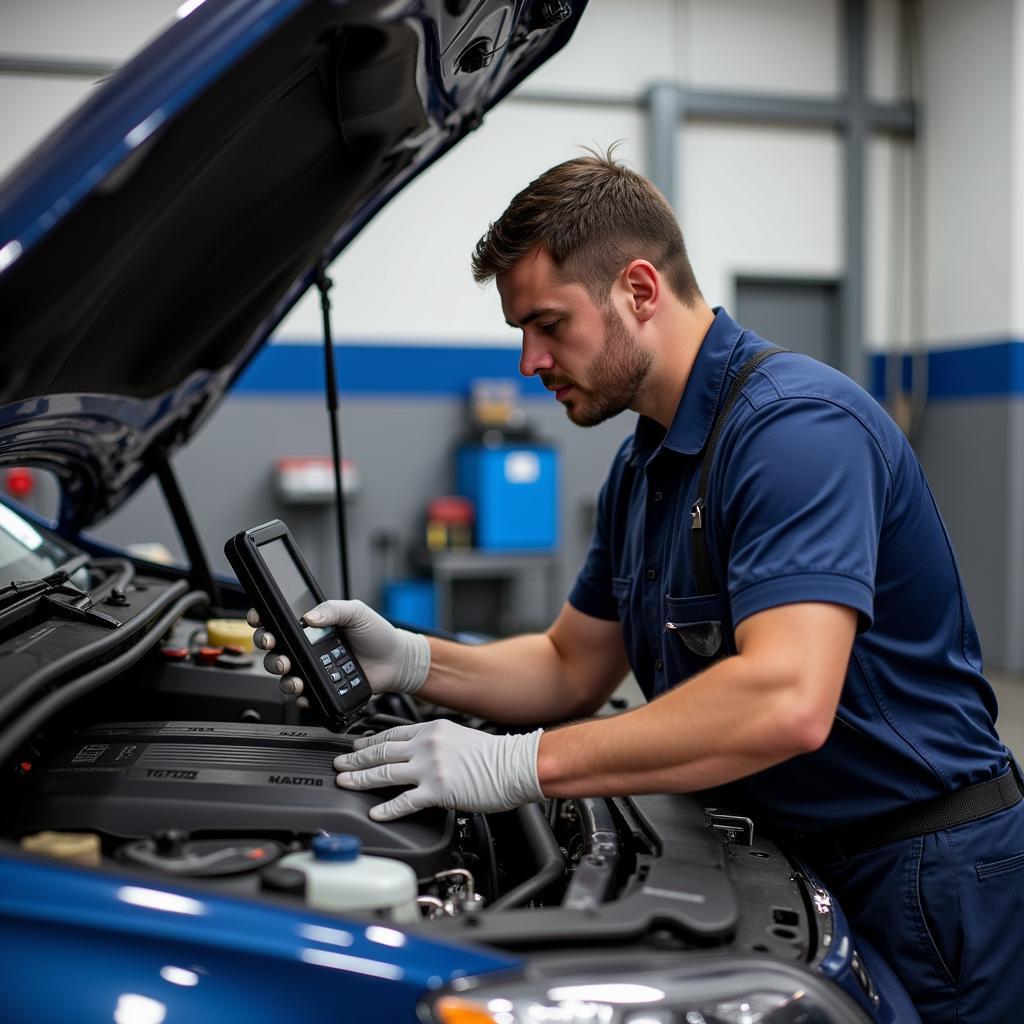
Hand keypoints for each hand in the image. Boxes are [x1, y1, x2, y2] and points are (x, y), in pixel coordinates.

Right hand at [248, 600, 430, 706]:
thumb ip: (333, 609)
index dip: (263, 619)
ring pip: (283, 674)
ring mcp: (313, 669)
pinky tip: (304, 690)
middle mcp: (307, 648)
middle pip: (273, 648)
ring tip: (289, 670)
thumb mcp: (356, 612)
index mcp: (312, 625)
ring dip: (280, 672)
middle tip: (273, 644)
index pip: (279, 621)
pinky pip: (302, 695)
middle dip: (267, 646)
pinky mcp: (321, 688)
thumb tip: (309, 616)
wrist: (395, 661)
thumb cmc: (377, 633)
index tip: (258, 617)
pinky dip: (300, 695)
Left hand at [333, 720, 543, 820]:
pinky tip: (375, 812)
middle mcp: (427, 745)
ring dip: (360, 778)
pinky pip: (404, 801)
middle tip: (339, 763)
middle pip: (381, 751)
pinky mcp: (437, 790)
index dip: (369, 741)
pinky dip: (387, 808)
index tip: (355, 746)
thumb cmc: (494, 755)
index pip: (391, 733)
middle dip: (356, 758)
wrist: (515, 765)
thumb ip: (435, 743)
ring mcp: (430, 767)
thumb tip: (417, 754)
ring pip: (385, 772)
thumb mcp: (459, 736)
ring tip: (344, 782)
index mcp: (432, 729)